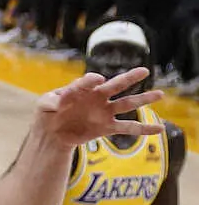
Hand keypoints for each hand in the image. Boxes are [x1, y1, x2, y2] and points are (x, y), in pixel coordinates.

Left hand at [35, 69, 163, 145]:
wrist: (52, 133)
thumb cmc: (47, 114)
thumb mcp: (44, 104)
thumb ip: (51, 100)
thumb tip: (59, 103)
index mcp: (81, 89)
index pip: (89, 81)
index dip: (91, 80)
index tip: (97, 80)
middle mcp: (96, 98)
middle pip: (116, 85)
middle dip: (130, 78)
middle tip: (144, 70)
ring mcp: (103, 112)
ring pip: (127, 104)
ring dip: (143, 99)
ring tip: (160, 94)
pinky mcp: (106, 128)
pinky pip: (127, 128)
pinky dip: (143, 129)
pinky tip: (159, 128)